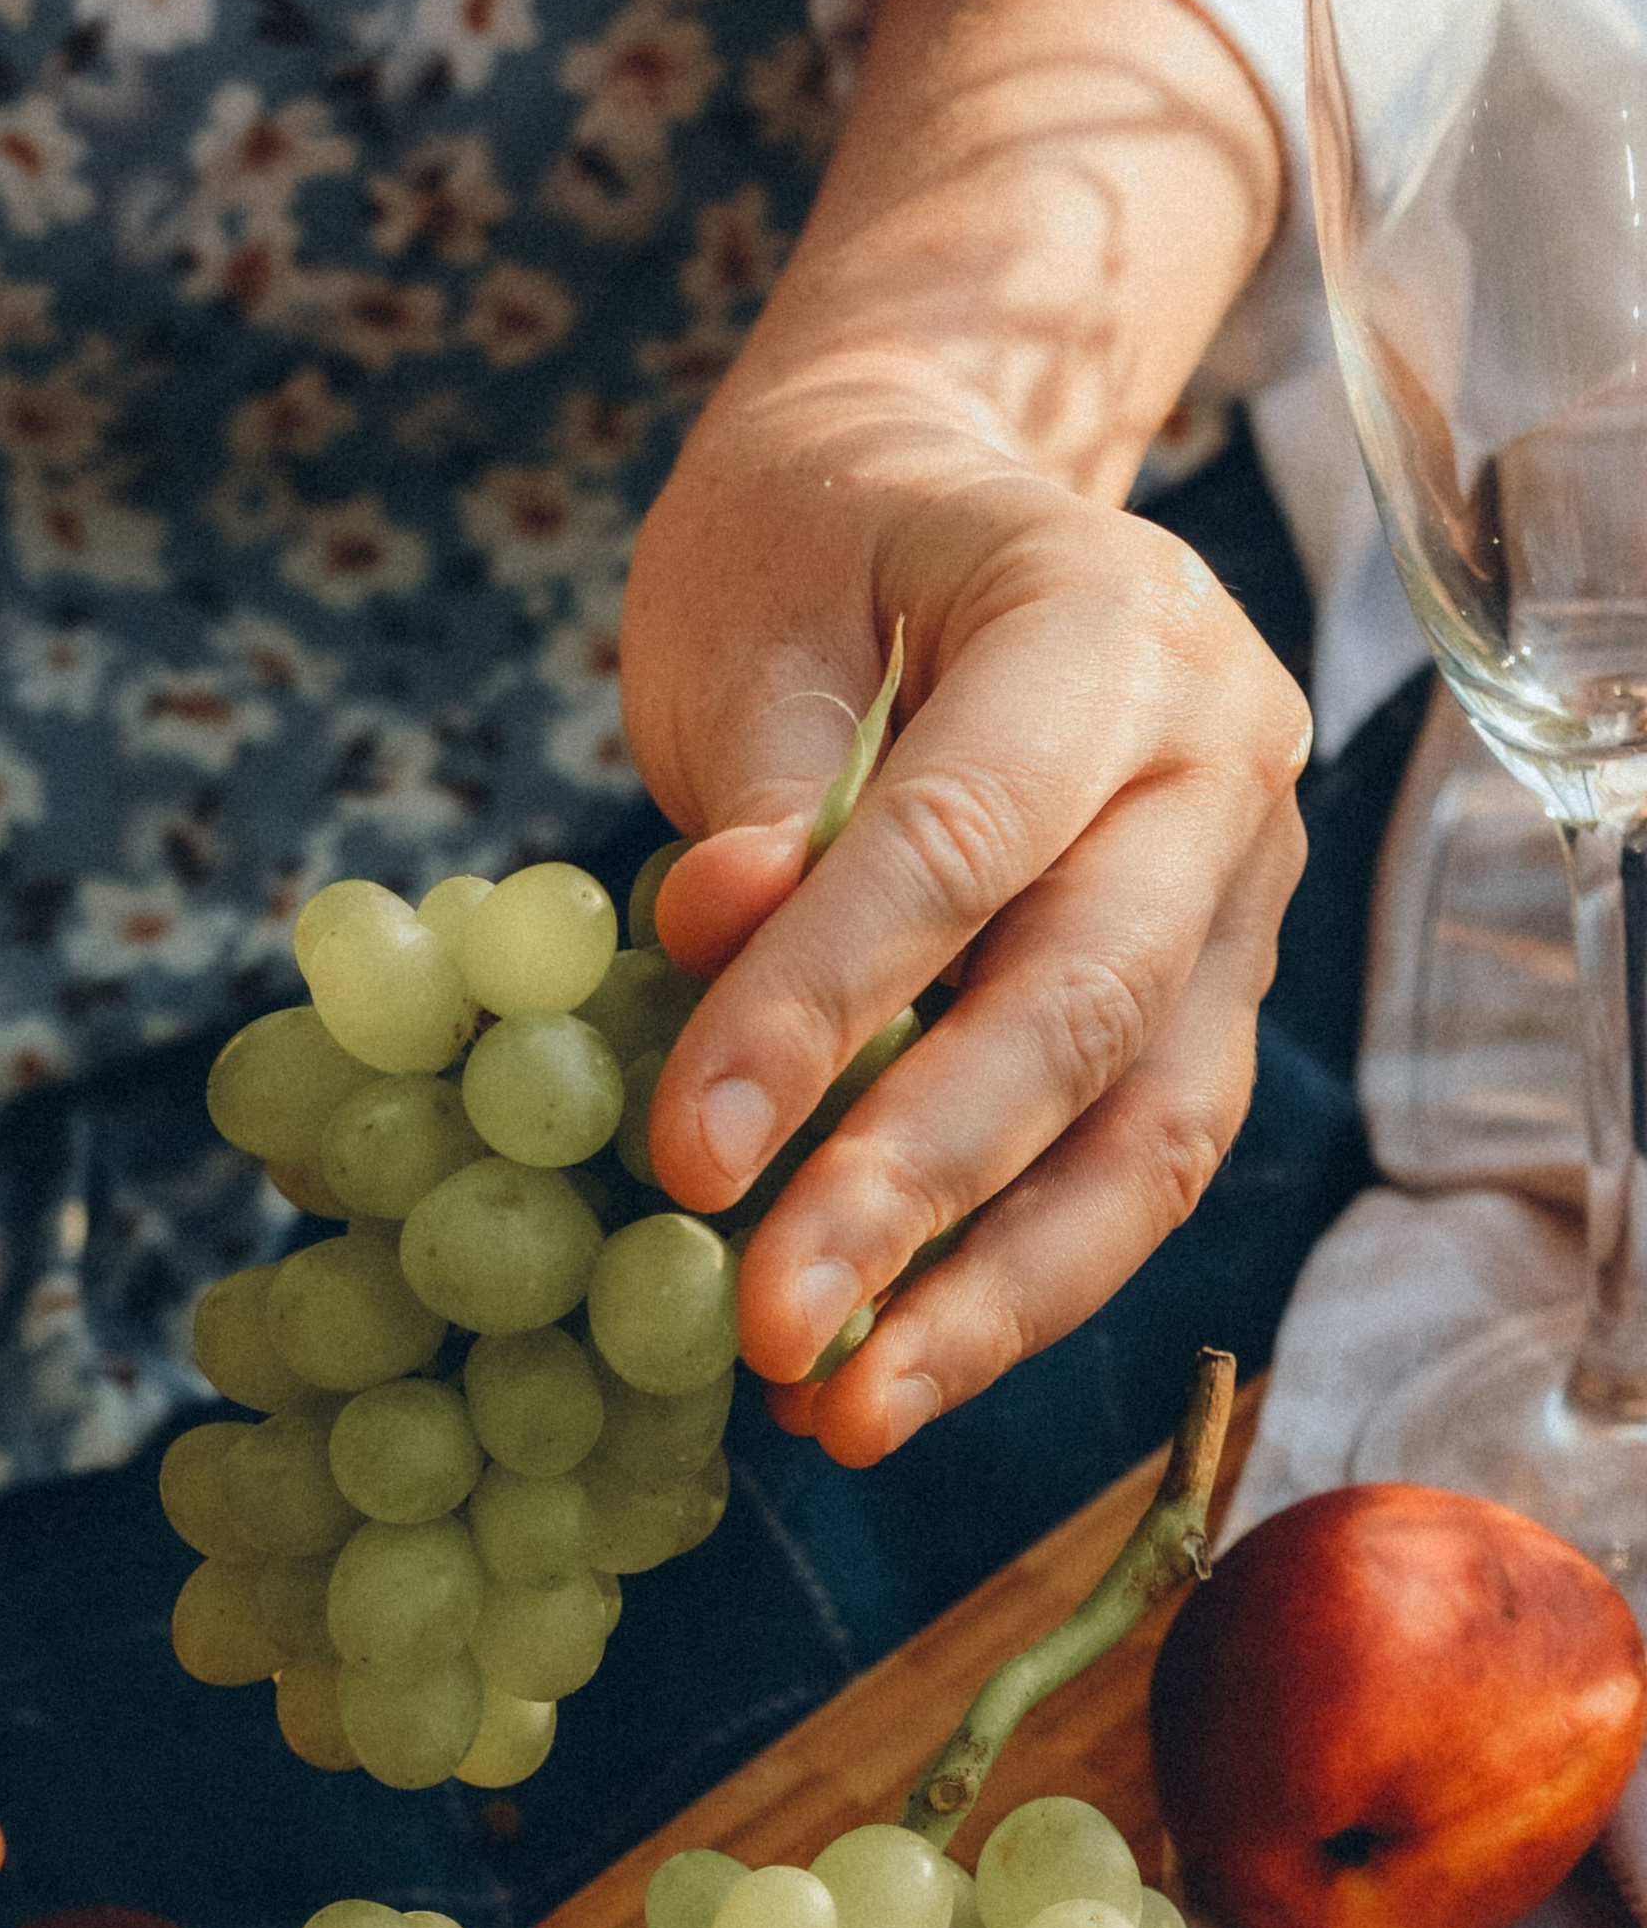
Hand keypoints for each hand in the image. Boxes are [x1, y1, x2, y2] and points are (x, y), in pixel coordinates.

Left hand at [620, 386, 1311, 1464]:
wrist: (927, 509)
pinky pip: (1134, 1173)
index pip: (962, 843)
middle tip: (771, 1335)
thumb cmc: (817, 553)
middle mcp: (1218, 762)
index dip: (821, 1009)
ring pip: (1147, 1134)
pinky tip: (886, 1380)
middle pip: (1081, 1013)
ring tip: (839, 1417)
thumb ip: (752, 787)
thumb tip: (724, 930)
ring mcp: (1239, 896)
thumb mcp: (751, 619)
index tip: (689, 1159)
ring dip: (990, 1301)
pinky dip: (1012, 1292)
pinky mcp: (1212, 1007)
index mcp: (1107, 623)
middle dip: (914, 1195)